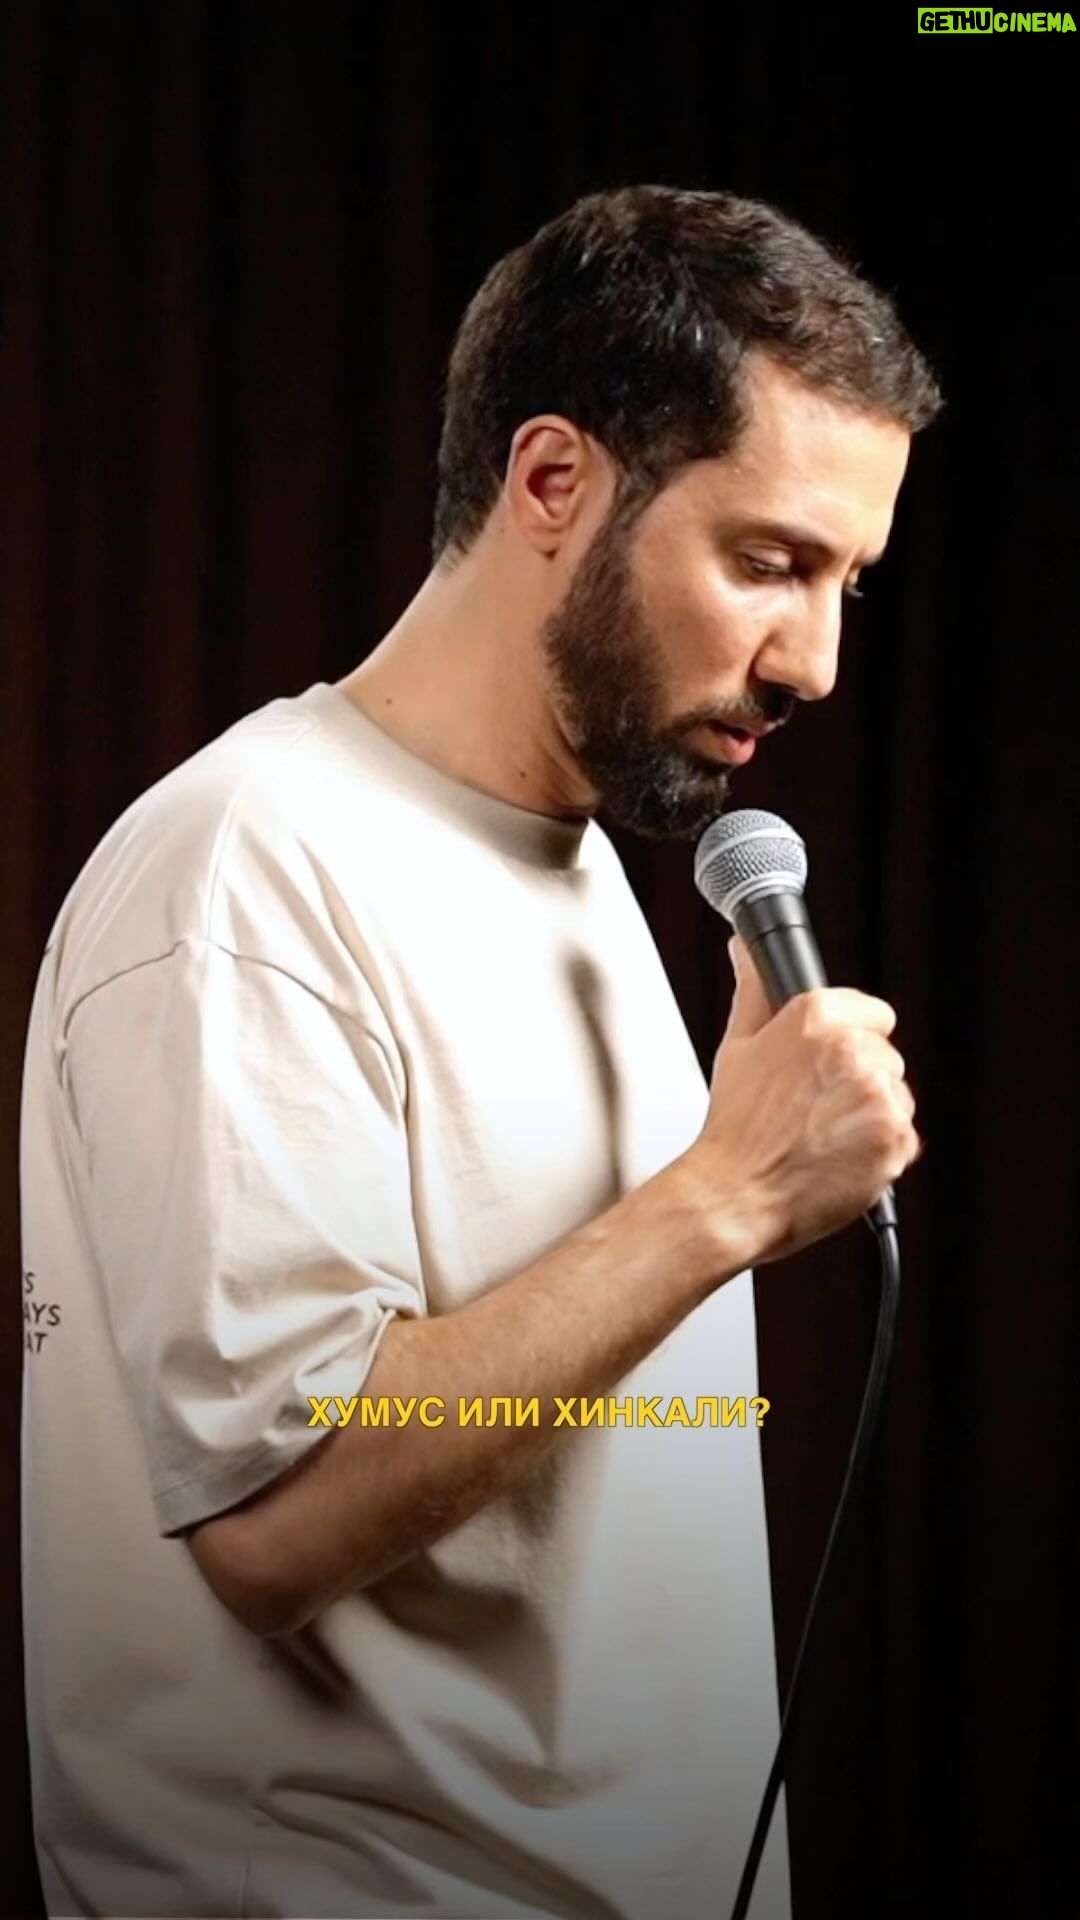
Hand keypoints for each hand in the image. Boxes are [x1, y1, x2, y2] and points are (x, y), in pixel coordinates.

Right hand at [685, 934, 920, 1267]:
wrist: (736, 1196)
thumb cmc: (735, 1127)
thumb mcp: (738, 1045)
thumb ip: (754, 989)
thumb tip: (745, 949)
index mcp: (816, 1018)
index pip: (874, 1013)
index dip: (852, 1040)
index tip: (829, 1065)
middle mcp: (852, 1050)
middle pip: (885, 1056)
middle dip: (859, 1081)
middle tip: (815, 1108)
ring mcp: (878, 1096)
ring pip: (896, 1096)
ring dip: (870, 1115)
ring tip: (824, 1135)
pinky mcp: (896, 1139)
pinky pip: (904, 1136)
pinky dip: (879, 1150)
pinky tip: (839, 1156)